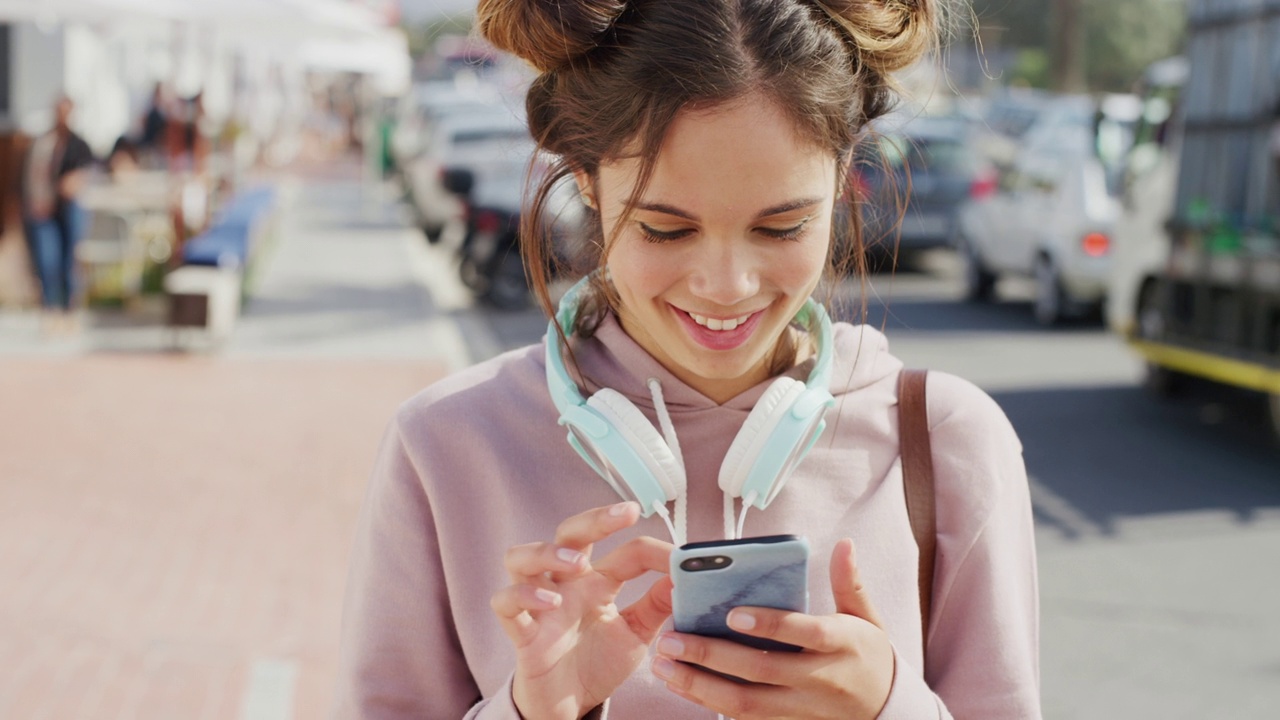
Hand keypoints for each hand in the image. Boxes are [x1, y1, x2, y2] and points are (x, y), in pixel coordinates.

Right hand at [491, 501, 673, 719]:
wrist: (567, 705)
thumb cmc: (597, 663)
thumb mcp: (636, 634)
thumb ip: (657, 605)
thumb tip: (685, 576)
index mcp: (599, 582)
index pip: (627, 552)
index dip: (655, 550)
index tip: (681, 559)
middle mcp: (567, 584)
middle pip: (569, 533)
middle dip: (595, 518)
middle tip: (625, 514)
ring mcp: (539, 604)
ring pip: (521, 557)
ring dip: (547, 552)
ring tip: (578, 564)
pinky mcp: (521, 632)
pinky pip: (505, 603)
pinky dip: (522, 595)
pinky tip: (550, 602)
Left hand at [650, 538, 893, 718]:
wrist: (884, 710)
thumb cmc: (868, 655)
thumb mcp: (867, 617)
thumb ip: (849, 581)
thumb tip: (844, 543)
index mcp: (840, 645)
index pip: (805, 634)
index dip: (770, 625)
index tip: (732, 613)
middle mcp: (818, 679)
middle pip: (761, 670)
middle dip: (712, 656)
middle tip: (671, 639)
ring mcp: (800, 707)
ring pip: (746, 702)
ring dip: (700, 684)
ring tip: (663, 664)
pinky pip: (743, 717)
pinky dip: (709, 702)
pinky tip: (680, 685)